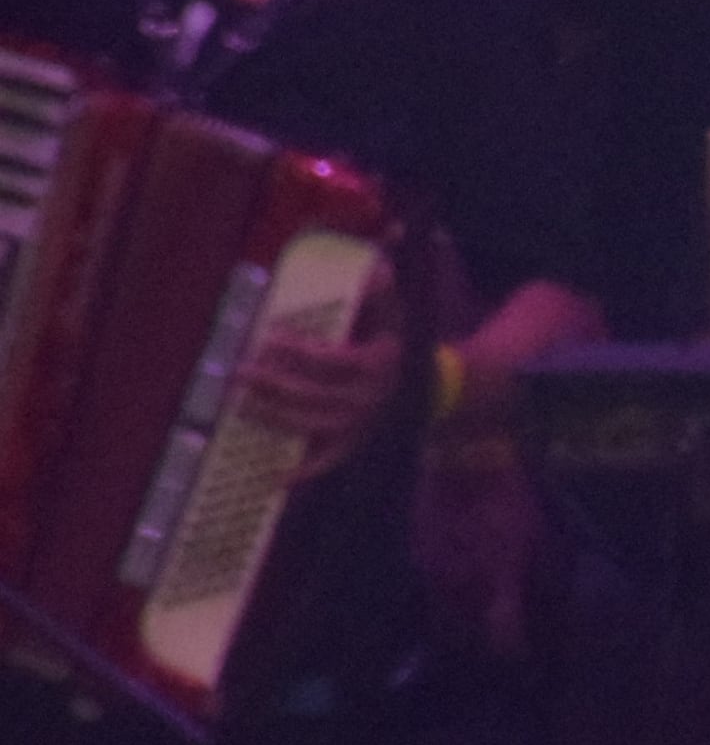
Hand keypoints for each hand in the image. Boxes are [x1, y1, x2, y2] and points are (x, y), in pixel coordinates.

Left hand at [240, 261, 408, 478]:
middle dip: (271, 383)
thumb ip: (384, 293)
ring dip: (274, 417)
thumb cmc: (403, 347)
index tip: (268, 337)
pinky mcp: (358, 443)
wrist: (434, 389)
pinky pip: (331, 461)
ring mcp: (360, 424)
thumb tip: (375, 266)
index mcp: (375, 365)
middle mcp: (366, 398)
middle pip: (310, 393)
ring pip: (310, 425)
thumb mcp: (397, 317)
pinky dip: (307, 472)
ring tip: (241, 404)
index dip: (295, 349)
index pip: (327, 358)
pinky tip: (279, 478)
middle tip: (239, 372)